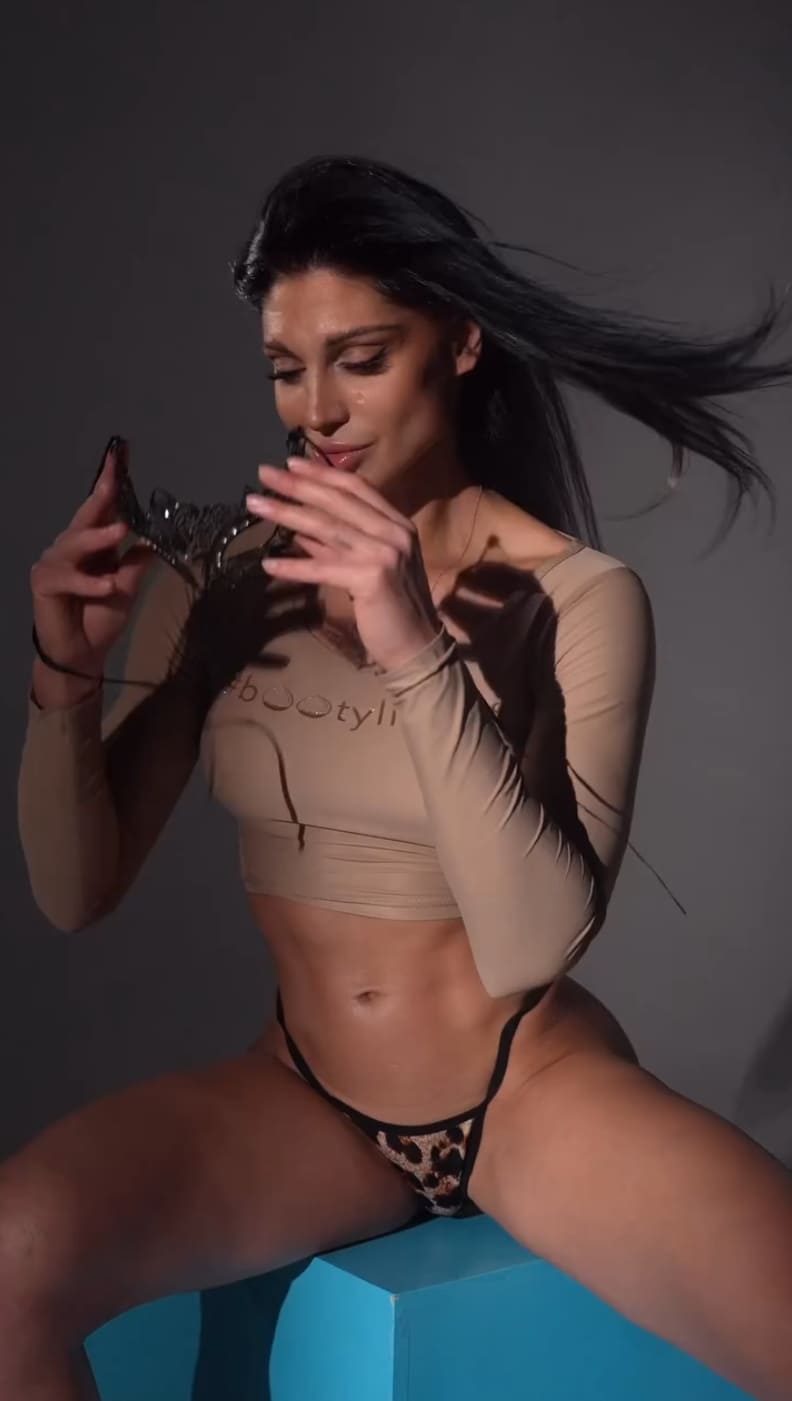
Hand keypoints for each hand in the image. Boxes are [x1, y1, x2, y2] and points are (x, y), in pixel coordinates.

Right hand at [30, 437, 155, 682]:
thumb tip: (154, 537)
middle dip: (100, 493)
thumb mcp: (127, 587)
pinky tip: (105, 586)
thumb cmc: (101, 617)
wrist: (81, 653)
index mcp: (94, 543)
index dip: (112, 481)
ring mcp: (54, 563)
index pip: (105, 507)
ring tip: (119, 532)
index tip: (122, 453)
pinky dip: (87, 582)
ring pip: (74, 543)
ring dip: (96, 538)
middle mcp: (72, 547)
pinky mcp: (44, 584)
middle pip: (86, 515)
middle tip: (115, 475)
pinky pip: (67, 578)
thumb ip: (137, 562)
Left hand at [245, 456, 442, 671]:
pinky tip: (269, 564)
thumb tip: (301, 531)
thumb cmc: (390, 608)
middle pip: (338, 500)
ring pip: (327, 528)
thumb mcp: (365, 567)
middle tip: (263, 473)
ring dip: (287, 515)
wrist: (417, 646)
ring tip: (255, 506)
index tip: (290, 464)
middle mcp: (394, 532)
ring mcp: (385, 553)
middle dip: (297, 485)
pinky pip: (324, 568)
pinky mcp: (372, 578)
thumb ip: (338, 546)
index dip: (322, 473)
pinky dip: (295, 566)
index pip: (356, 487)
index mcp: (397, 524)